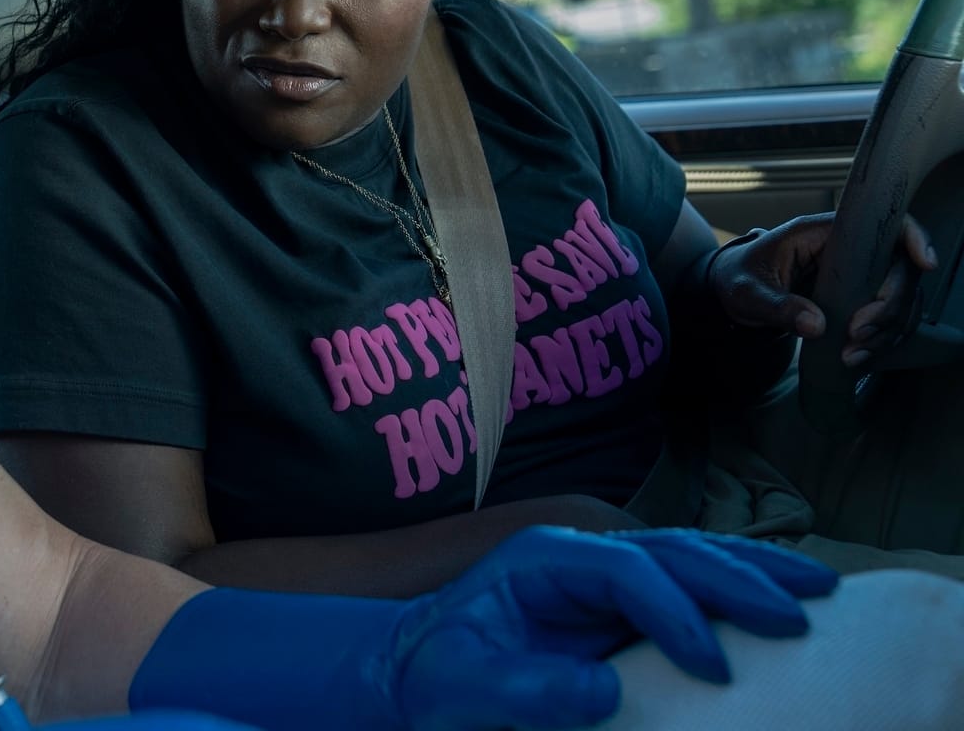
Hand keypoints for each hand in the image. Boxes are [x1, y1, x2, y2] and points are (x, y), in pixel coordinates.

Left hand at [386, 526, 837, 730]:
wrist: (418, 673)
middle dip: (739, 577)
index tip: (713, 666)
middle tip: (802, 616)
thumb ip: (521, 688)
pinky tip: (782, 604)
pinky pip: (690, 590)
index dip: (675, 611)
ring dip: (755, 573)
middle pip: (671, 549)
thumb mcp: (460, 687)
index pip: (625, 568)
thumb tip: (602, 690)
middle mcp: (580, 556)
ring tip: (821, 592)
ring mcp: (605, 578)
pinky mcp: (622, 608)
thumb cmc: (436, 677)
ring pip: (691, 558)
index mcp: (542, 560)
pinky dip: (738, 593)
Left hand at [709, 213, 935, 363]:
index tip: (924, 264)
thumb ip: (777, 306)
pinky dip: (881, 341)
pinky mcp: (858, 301)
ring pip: (899, 300)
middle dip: (889, 307)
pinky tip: (857, 358)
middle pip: (899, 270)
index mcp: (821, 233)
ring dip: (886, 331)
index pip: (882, 223)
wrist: (732, 292)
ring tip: (852, 354)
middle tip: (858, 335)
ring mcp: (858, 276)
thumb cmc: (738, 278)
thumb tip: (815, 325)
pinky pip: (887, 320)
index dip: (912, 238)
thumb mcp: (746, 291)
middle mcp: (848, 251)